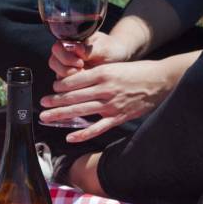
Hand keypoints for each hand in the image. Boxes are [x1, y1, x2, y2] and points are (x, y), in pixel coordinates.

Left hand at [40, 60, 173, 142]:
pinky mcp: (118, 117)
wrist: (159, 81)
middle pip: (74, 96)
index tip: (52, 89)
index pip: (75, 80)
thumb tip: (73, 82)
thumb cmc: (135, 72)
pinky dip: (83, 133)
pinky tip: (70, 136)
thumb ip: (95, 75)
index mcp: (103, 73)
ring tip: (47, 117)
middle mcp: (105, 89)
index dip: (61, 86)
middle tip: (42, 104)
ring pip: (81, 111)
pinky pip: (97, 128)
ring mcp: (112, 105)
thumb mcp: (113, 67)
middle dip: (55, 101)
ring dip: (62, 115)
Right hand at [48, 32, 134, 78]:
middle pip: (53, 62)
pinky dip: (72, 86)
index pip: (57, 48)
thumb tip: (77, 49)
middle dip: (66, 69)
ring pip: (57, 74)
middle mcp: (65, 53)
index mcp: (71, 40)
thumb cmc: (111, 49)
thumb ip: (90, 49)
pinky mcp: (70, 79)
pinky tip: (84, 84)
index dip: (66, 57)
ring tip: (84, 77)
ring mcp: (66, 66)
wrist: (117, 58)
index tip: (81, 61)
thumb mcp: (104, 48)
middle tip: (81, 69)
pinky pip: (64, 85)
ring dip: (68, 79)